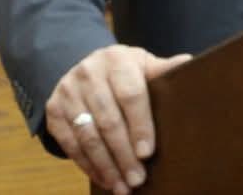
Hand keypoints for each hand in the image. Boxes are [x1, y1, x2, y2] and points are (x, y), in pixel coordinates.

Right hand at [45, 44, 191, 193]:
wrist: (84, 66)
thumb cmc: (124, 70)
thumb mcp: (142, 64)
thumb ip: (162, 69)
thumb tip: (189, 62)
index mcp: (116, 60)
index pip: (130, 95)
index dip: (140, 125)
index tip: (147, 152)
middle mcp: (88, 74)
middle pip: (108, 120)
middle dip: (123, 154)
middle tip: (137, 179)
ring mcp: (68, 92)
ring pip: (87, 135)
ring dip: (106, 165)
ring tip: (122, 186)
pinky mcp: (54, 110)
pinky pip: (70, 143)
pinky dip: (87, 164)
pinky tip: (104, 178)